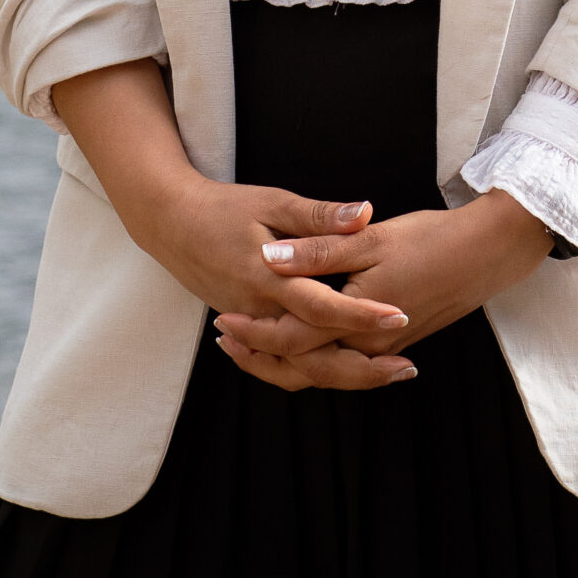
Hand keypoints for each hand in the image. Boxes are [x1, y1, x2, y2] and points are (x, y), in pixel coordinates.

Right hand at [50, 62, 414, 392]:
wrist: (171, 225)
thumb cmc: (224, 208)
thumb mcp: (273, 203)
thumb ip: (319, 215)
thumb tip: (365, 212)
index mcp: (267, 278)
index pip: (321, 306)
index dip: (361, 314)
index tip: (400, 315)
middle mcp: (259, 312)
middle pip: (313, 355)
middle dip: (362, 366)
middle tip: (407, 368)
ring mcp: (251, 326)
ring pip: (298, 368)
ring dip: (343, 374)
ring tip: (386, 373)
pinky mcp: (248, 328)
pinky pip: (282, 362)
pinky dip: (314, 369)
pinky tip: (346, 366)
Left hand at [214, 191, 551, 389]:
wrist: (487, 254)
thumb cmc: (430, 240)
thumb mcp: (370, 238)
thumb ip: (318, 251)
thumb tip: (269, 257)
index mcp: (357, 321)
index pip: (291, 339)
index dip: (255, 331)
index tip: (224, 318)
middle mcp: (368, 346)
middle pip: (302, 369)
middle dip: (261, 358)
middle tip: (226, 340)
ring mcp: (383, 350)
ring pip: (323, 372)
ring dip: (284, 363)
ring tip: (251, 346)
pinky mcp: (393, 343)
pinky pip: (343, 364)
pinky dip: (314, 359)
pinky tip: (300, 342)